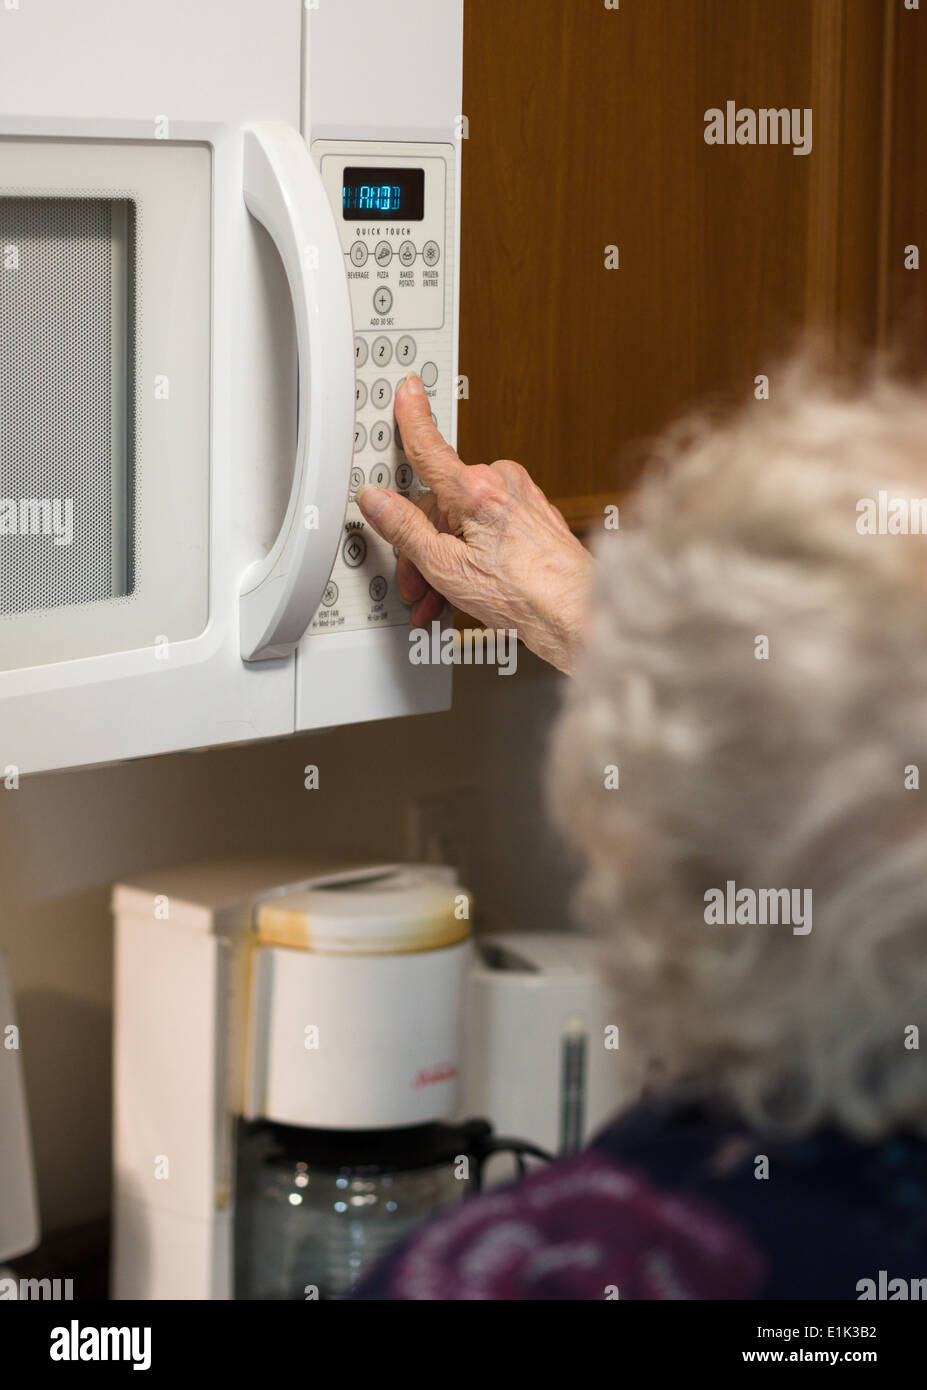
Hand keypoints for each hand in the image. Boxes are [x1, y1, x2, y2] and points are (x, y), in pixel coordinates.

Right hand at [355, 375, 593, 674]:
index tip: (408, 390)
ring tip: (439, 598)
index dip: (412, 418)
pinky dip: (472, 558)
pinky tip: (464, 591)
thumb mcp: (445, 567)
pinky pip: (488, 530)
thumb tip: (376, 501)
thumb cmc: (525, 594)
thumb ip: (405, 530)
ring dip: (445, 561)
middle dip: (423, 545)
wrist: (576, 614)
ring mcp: (522, 499)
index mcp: (476, 489)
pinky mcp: (535, 518)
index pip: (430, 447)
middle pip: (440, 504)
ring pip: (463, 522)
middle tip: (416, 581)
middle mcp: (502, 483)